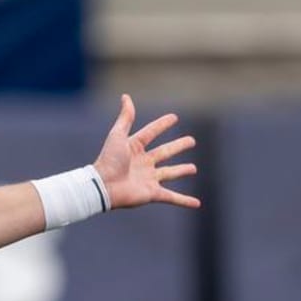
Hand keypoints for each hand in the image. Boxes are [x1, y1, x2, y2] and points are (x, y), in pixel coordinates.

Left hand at [93, 94, 200, 211]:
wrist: (104, 186)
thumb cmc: (108, 160)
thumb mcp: (118, 135)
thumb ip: (125, 117)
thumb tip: (126, 96)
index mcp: (135, 147)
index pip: (151, 132)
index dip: (162, 124)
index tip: (174, 117)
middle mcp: (144, 163)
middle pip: (165, 152)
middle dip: (178, 146)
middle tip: (192, 141)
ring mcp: (149, 179)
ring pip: (170, 173)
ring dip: (182, 170)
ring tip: (194, 169)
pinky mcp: (152, 194)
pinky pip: (172, 197)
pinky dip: (184, 201)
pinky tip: (197, 203)